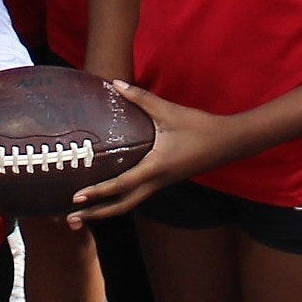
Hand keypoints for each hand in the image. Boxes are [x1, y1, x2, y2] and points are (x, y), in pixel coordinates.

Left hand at [65, 83, 238, 224]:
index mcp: (155, 168)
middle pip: (122, 207)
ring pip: (130, 204)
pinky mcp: (164, 181)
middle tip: (72, 218)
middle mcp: (157, 182)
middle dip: (97, 214)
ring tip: (85, 214)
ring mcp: (161, 184)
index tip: (77, 197)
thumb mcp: (168, 111)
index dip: (98, 192)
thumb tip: (115, 83)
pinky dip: (120, 201)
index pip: (121, 185)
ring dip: (107, 210)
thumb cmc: (199, 127)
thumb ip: (140, 98)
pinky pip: (138, 196)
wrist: (228, 143)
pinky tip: (109, 196)